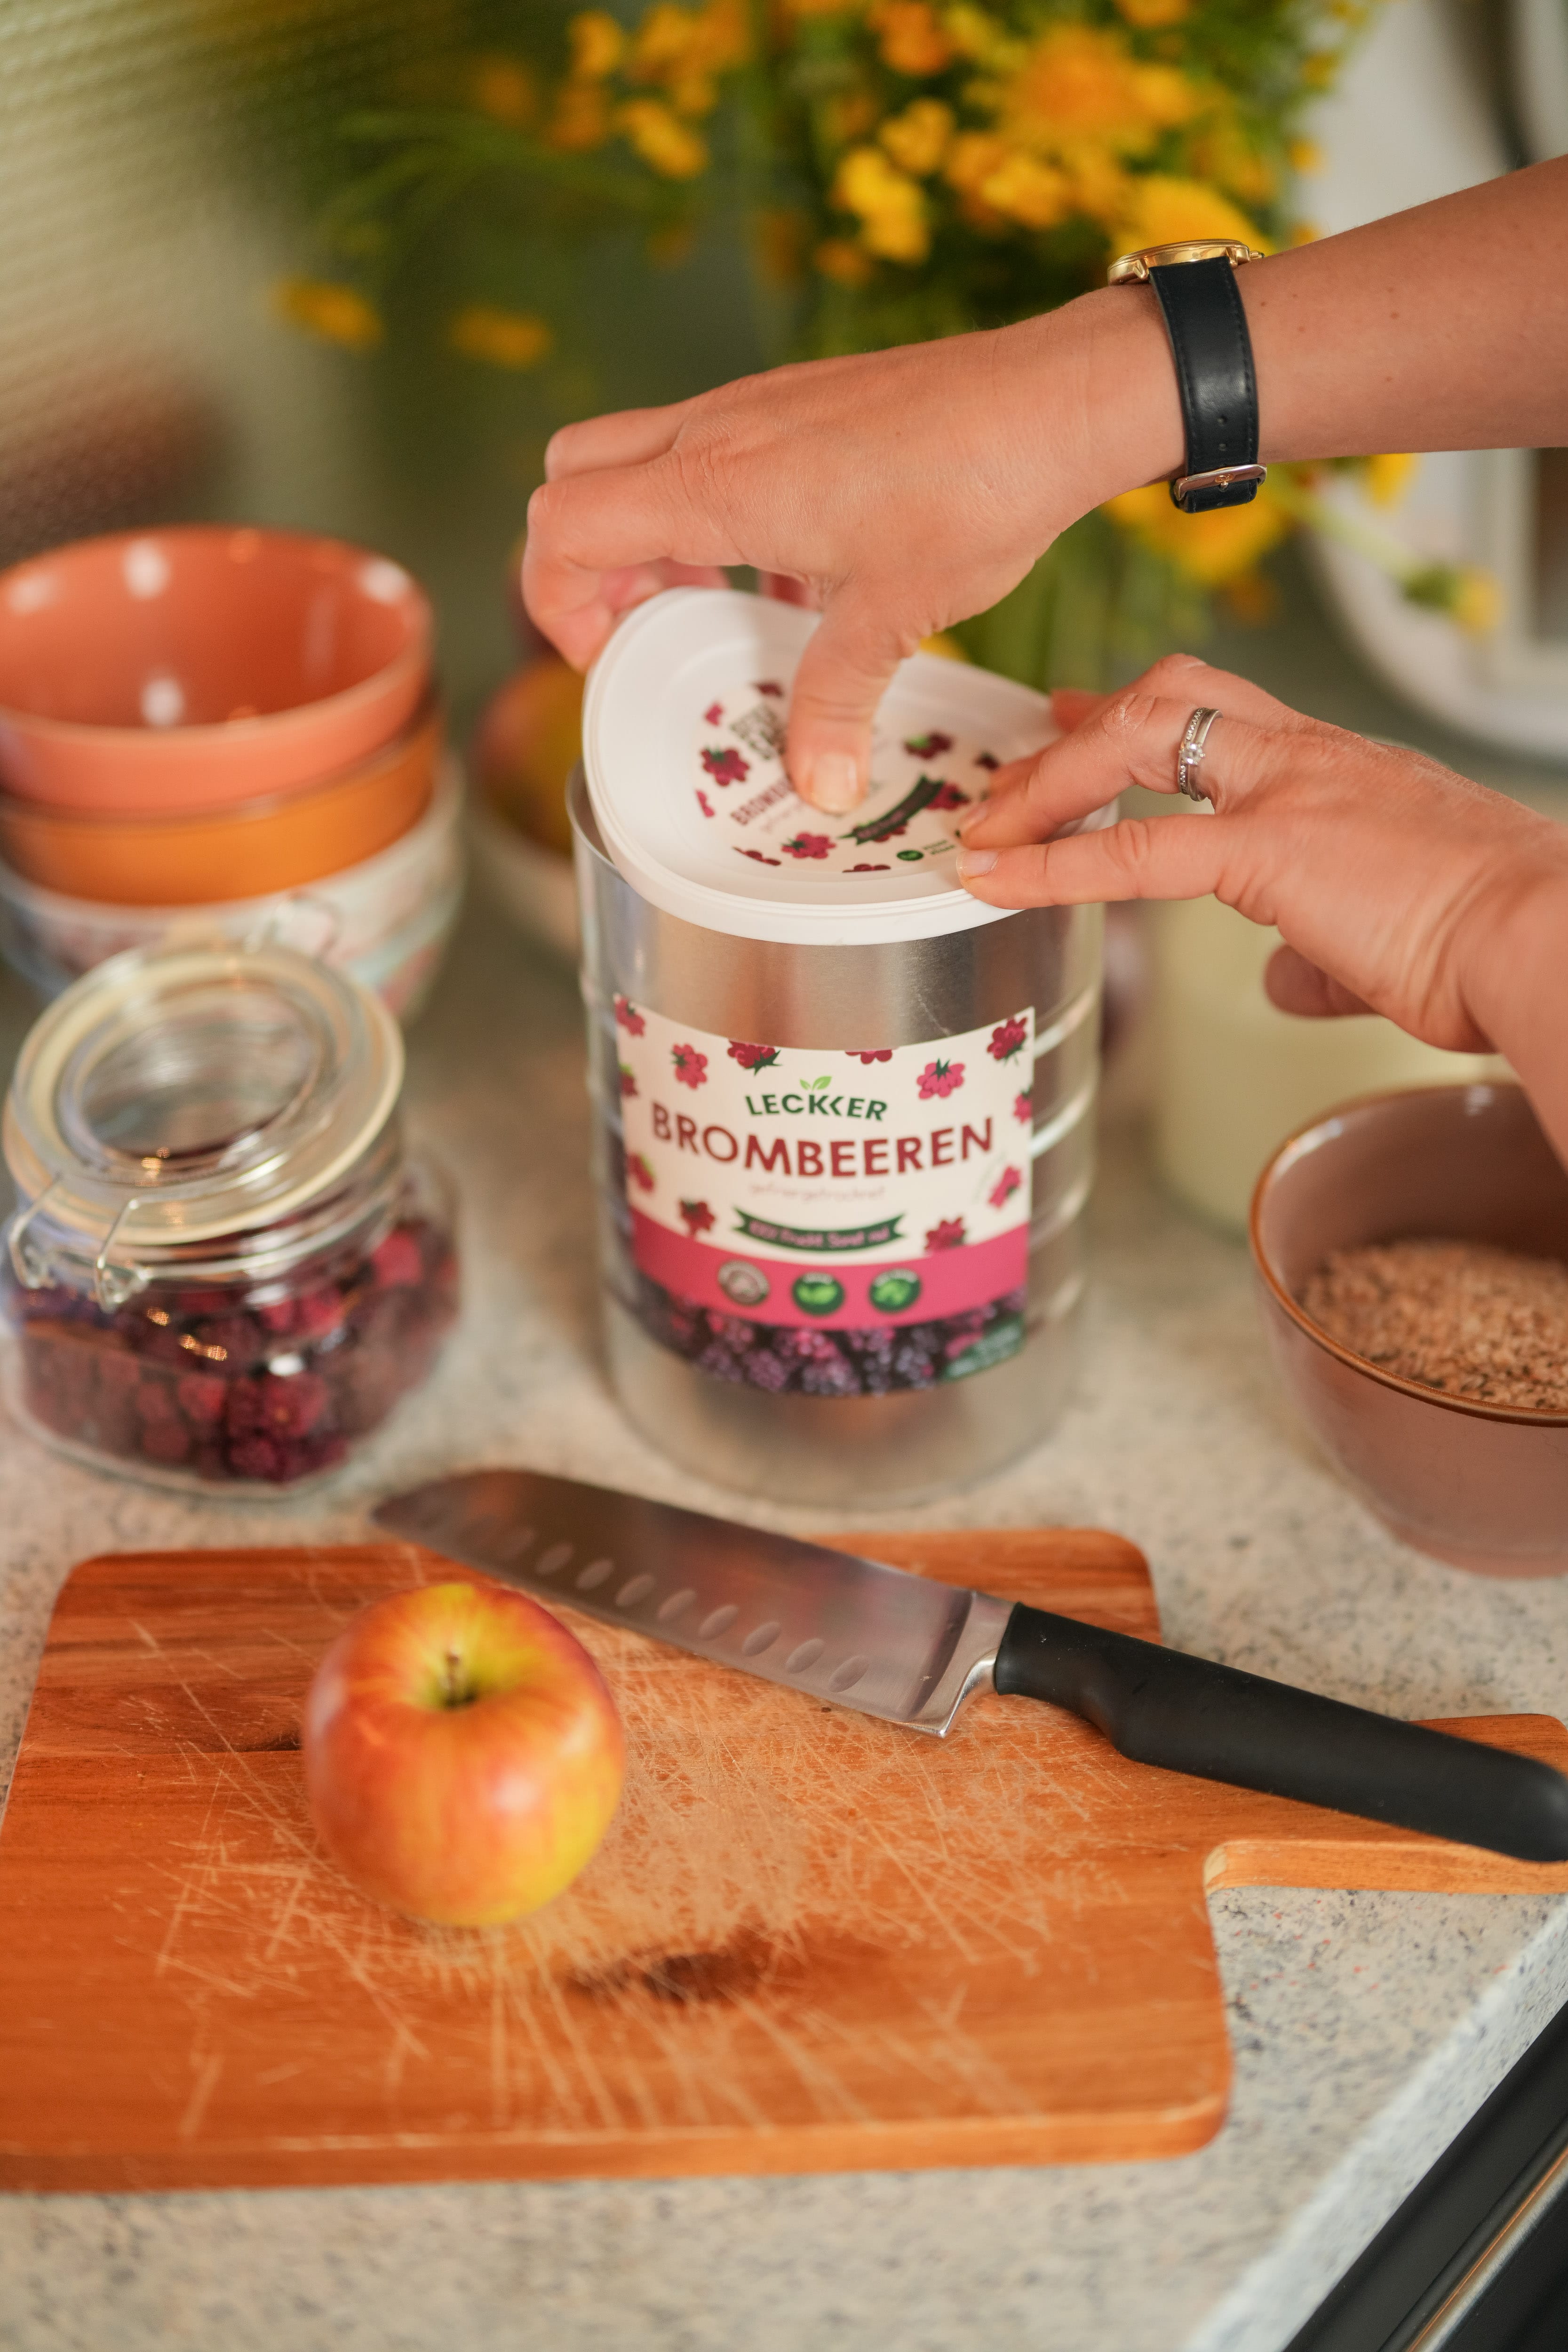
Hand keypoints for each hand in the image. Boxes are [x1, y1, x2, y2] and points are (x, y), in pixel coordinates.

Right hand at [522, 294, 1173, 812]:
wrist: (1053, 399)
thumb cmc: (974, 488)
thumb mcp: (895, 615)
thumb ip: (835, 701)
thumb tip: (818, 784)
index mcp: (715, 483)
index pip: (564, 523)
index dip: (555, 598)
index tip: (605, 655)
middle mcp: (716, 431)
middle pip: (575, 476)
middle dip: (581, 558)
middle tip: (635, 628)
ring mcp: (754, 406)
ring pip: (640, 458)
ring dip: (648, 535)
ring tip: (705, 606)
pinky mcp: (796, 401)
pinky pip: (712, 451)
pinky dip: (713, 512)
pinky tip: (784, 575)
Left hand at [954, 653, 1567, 1069]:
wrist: (1545, 939)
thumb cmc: (1486, 947)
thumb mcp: (1388, 939)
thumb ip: (1323, 951)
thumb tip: (1286, 977)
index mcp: (1339, 770)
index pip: (1218, 709)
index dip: (1132, 712)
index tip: (1074, 716)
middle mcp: (1309, 759)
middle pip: (1165, 695)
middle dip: (1073, 734)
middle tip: (1009, 780)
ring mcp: (1290, 792)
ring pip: (1139, 737)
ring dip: (1049, 782)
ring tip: (986, 831)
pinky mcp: (1273, 850)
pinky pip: (1137, 849)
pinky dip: (1054, 864)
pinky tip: (999, 880)